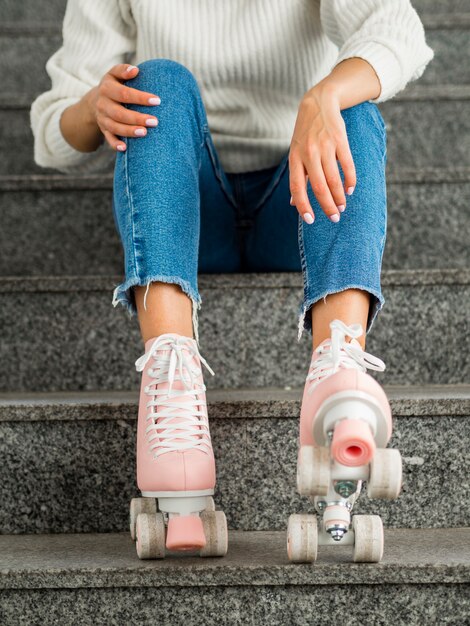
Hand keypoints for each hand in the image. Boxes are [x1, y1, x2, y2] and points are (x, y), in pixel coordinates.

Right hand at [85, 64, 160, 151]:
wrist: (95, 100)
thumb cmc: (114, 85)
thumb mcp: (114, 74)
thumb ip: (123, 70)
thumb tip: (136, 70)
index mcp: (107, 89)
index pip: (124, 94)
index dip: (140, 98)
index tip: (157, 101)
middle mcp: (103, 104)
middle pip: (120, 113)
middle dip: (137, 118)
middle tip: (155, 121)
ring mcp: (103, 119)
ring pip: (115, 127)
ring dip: (129, 131)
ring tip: (145, 133)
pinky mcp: (104, 130)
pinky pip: (108, 139)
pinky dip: (115, 144)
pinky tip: (125, 149)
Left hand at [289, 84, 355, 223]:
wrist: (318, 102)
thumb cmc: (305, 134)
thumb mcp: (296, 154)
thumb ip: (298, 178)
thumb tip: (293, 204)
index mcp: (295, 158)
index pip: (297, 187)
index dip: (303, 206)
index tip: (310, 220)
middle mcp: (309, 153)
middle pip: (319, 187)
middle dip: (327, 206)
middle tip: (334, 218)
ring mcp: (325, 146)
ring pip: (333, 179)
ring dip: (339, 196)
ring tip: (342, 207)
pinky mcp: (340, 140)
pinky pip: (347, 165)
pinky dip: (350, 180)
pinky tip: (350, 190)